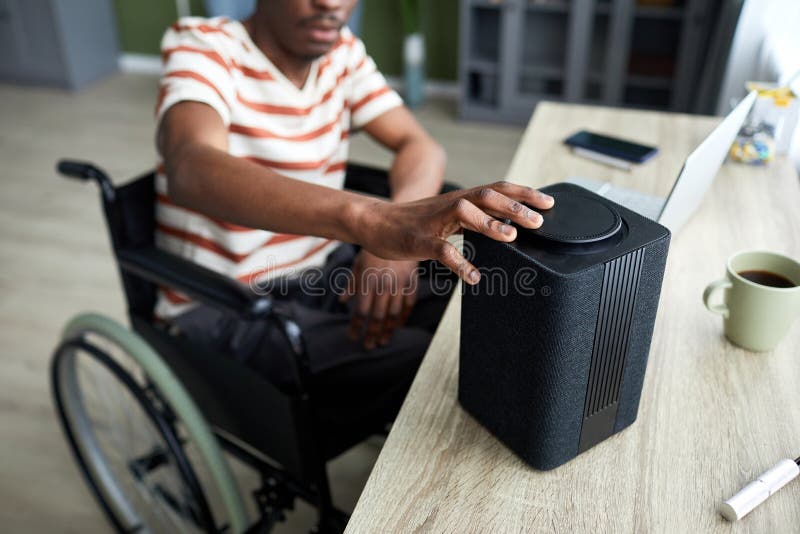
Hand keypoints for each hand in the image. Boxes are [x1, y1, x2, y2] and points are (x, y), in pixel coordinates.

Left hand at [340, 251, 418, 348]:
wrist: (396, 232)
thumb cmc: (373, 249)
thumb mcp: (358, 264)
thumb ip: (351, 284)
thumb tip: (342, 301)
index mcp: (368, 282)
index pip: (361, 310)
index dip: (356, 326)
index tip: (352, 337)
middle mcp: (383, 285)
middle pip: (377, 316)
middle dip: (372, 333)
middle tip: (368, 346)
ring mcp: (399, 284)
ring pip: (394, 313)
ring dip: (388, 330)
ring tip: (383, 342)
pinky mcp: (411, 281)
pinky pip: (409, 303)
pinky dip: (404, 316)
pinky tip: (399, 325)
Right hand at [354, 181, 553, 283]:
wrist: (375, 222)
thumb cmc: (415, 222)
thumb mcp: (449, 215)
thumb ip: (476, 218)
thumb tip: (508, 227)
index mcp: (461, 199)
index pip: (497, 189)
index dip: (524, 193)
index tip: (549, 202)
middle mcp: (451, 204)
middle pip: (486, 196)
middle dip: (515, 206)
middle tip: (538, 221)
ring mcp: (434, 221)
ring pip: (464, 214)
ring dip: (489, 224)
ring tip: (511, 238)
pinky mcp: (419, 240)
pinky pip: (441, 250)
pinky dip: (459, 262)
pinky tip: (473, 276)